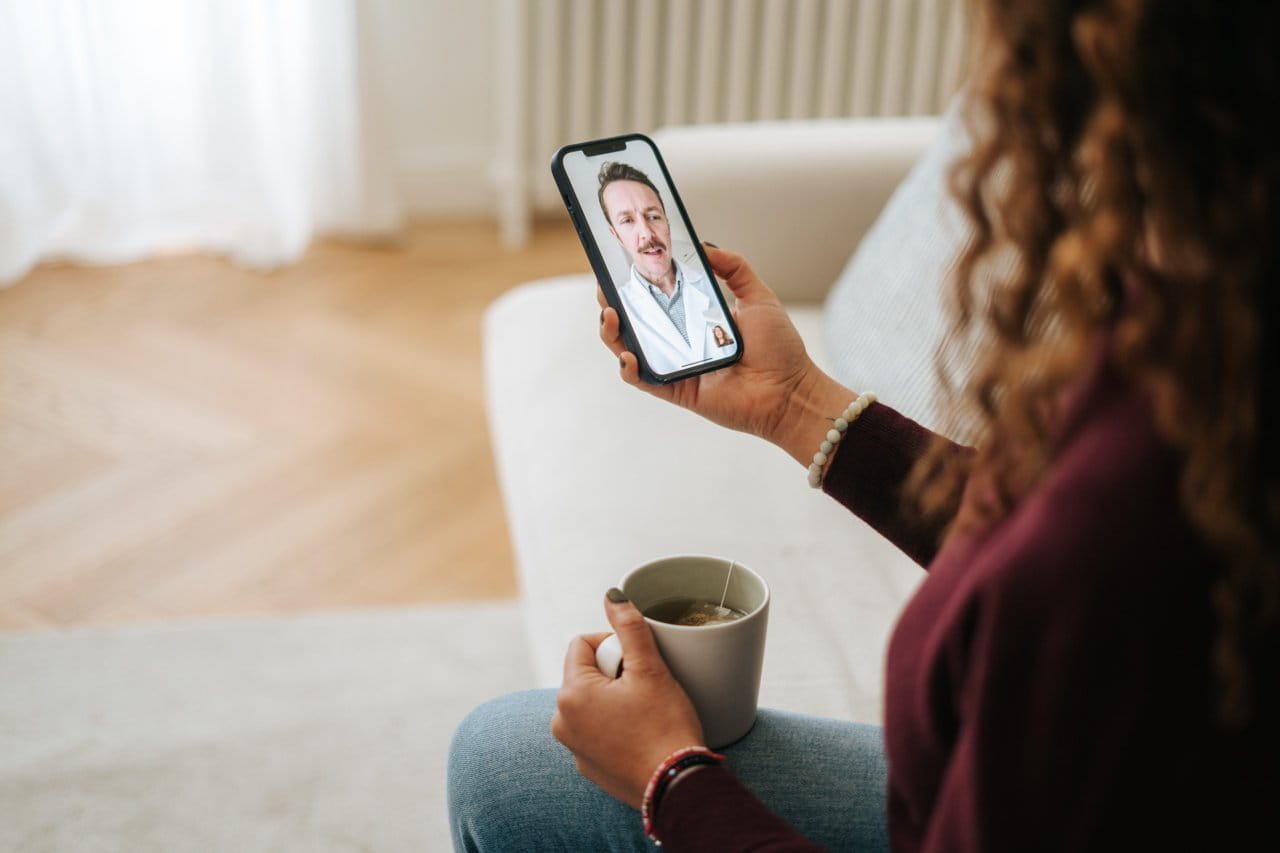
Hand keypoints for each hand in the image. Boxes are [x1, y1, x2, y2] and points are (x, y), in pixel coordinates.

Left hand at [551, 591, 704, 807]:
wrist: (677, 787)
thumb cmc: (665, 727)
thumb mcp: (651, 670)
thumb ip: (629, 627)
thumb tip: (611, 595)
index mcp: (571, 694)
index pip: (583, 643)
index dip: (614, 645)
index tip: (639, 664)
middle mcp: (562, 722)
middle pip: (587, 672)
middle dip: (615, 672)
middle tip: (646, 688)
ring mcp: (573, 747)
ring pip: (593, 701)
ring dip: (615, 697)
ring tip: (645, 711)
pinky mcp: (588, 766)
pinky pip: (597, 730)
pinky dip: (615, 725)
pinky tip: (641, 734)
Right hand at [598, 245, 856, 465]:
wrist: (790, 390)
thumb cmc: (779, 348)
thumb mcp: (758, 296)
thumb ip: (734, 268)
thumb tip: (705, 246)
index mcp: (695, 319)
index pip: (657, 299)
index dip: (635, 285)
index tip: (620, 266)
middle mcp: (681, 343)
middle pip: (635, 324)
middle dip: (613, 305)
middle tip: (606, 289)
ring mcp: (676, 367)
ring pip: (631, 350)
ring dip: (613, 334)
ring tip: (610, 315)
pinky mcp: (677, 391)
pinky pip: (644, 380)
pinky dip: (630, 369)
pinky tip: (628, 354)